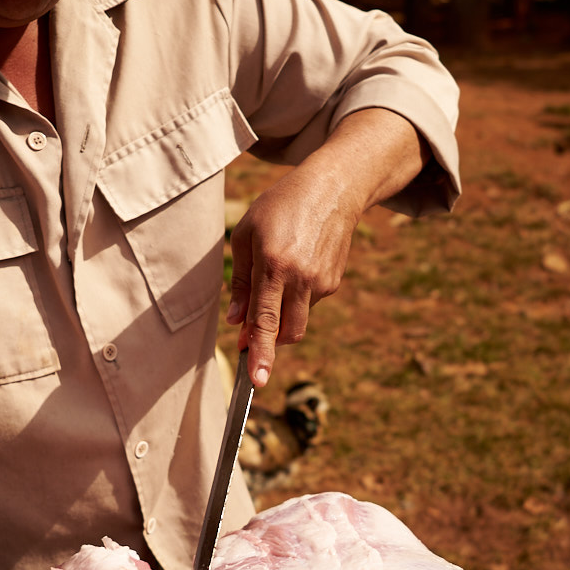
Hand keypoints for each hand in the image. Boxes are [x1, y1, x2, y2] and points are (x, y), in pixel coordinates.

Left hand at [227, 107, 423, 385]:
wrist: (333, 189)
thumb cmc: (281, 206)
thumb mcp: (247, 235)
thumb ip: (240, 282)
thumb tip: (236, 322)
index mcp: (274, 264)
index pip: (266, 320)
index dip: (261, 352)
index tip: (258, 380)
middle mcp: (301, 278)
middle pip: (288, 333)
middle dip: (271, 343)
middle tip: (251, 339)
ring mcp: (322, 282)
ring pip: (298, 320)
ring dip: (281, 317)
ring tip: (274, 280)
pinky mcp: (334, 282)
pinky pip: (309, 304)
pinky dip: (295, 298)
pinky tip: (294, 267)